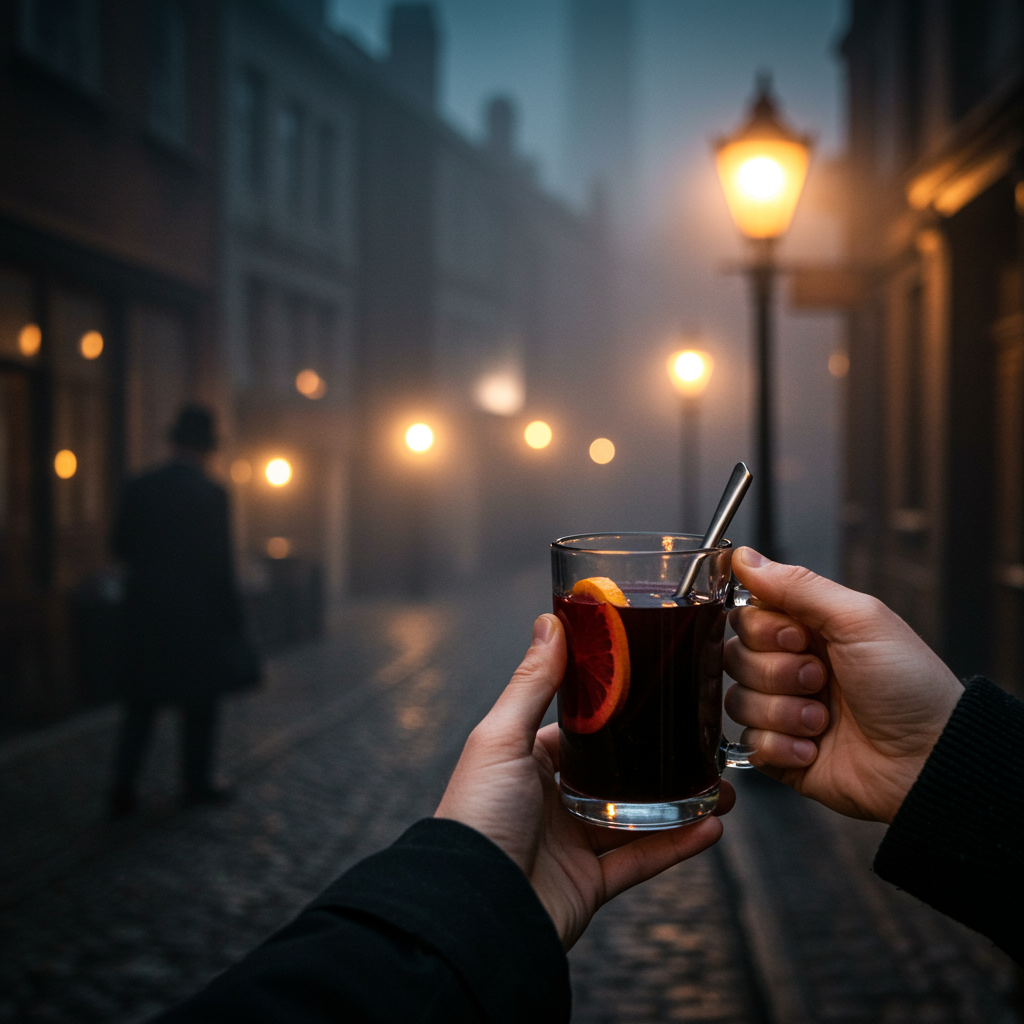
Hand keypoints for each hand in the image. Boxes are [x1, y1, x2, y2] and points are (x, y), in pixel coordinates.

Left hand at [436, 613, 732, 949]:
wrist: (473, 911)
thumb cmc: (475, 817)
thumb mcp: (501, 738)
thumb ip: (532, 684)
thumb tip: (550, 622)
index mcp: (527, 762)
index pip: (579, 731)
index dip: (617, 713)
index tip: (658, 691)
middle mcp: (550, 800)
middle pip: (617, 774)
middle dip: (659, 761)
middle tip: (702, 742)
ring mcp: (572, 843)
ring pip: (638, 818)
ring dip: (682, 804)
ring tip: (724, 788)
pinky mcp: (590, 884)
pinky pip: (642, 860)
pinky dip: (678, 845)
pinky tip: (712, 826)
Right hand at [724, 548, 962, 822]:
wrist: (930, 762)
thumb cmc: (909, 686)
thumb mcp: (858, 620)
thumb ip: (797, 585)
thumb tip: (743, 556)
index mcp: (808, 629)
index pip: (747, 615)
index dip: (763, 629)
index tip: (799, 638)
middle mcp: (792, 667)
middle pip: (736, 657)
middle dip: (778, 672)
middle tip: (820, 679)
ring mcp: (785, 711)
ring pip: (738, 700)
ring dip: (783, 712)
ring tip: (824, 721)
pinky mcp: (782, 753)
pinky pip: (748, 743)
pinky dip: (781, 746)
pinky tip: (815, 748)